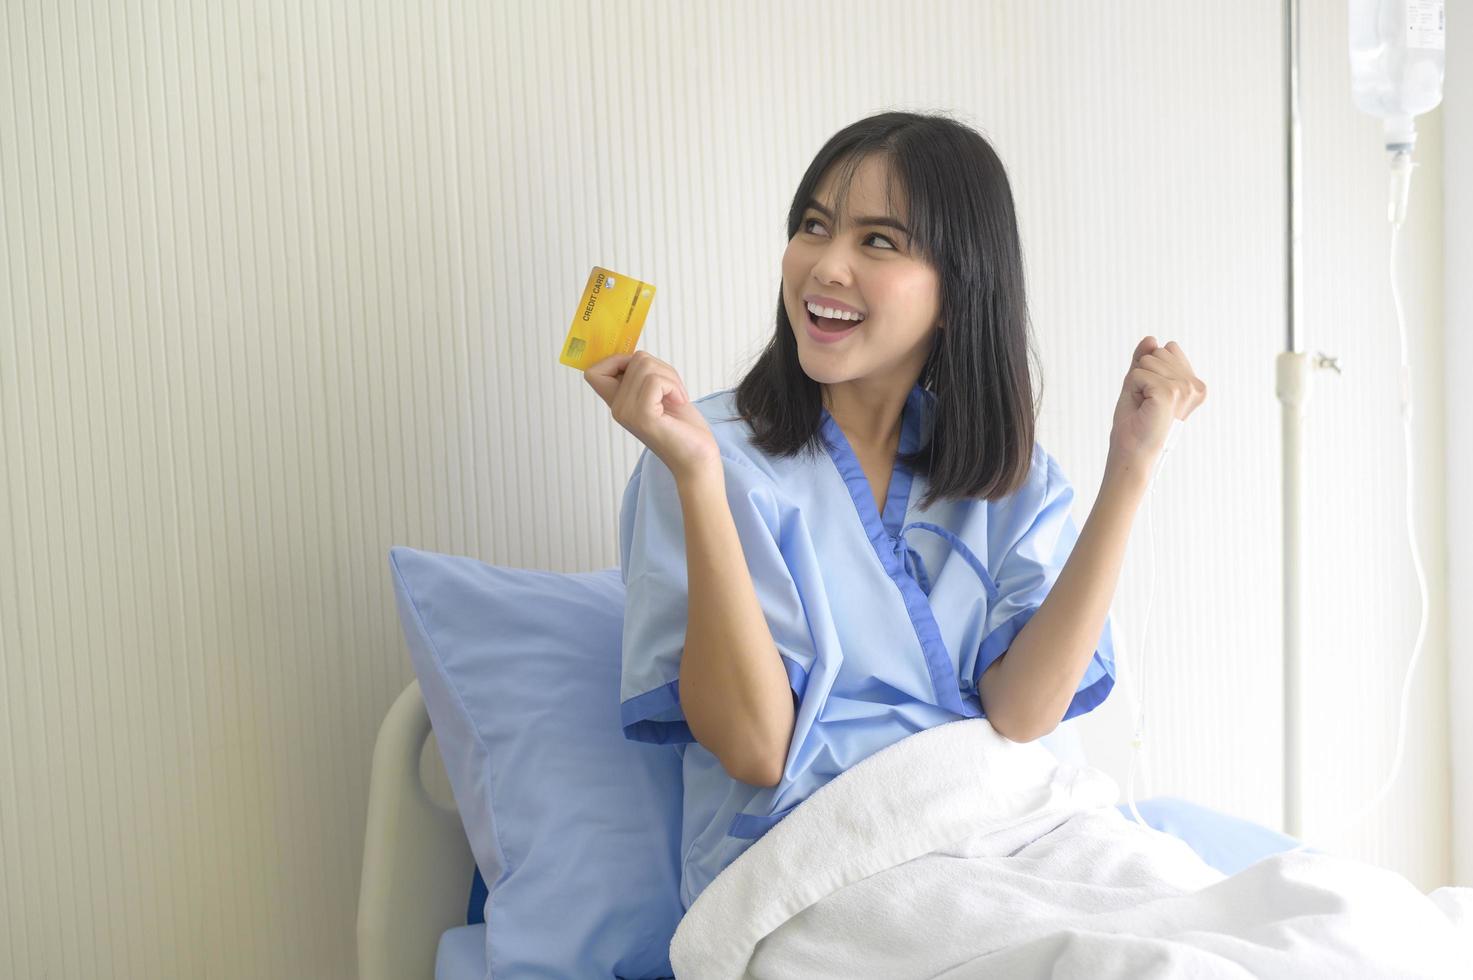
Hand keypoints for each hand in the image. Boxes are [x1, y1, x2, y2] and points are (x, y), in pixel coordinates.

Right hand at [584, 350, 719, 481]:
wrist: (697, 458)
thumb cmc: (683, 427)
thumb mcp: (659, 394)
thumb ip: (643, 376)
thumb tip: (637, 356)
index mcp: (618, 403)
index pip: (593, 371)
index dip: (616, 359)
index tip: (642, 372)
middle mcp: (618, 408)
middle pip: (633, 358)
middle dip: (661, 367)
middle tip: (672, 390)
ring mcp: (628, 412)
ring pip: (645, 365)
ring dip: (670, 377)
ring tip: (675, 397)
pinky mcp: (643, 416)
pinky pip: (655, 380)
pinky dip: (673, 386)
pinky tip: (678, 402)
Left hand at [1107, 337, 1206, 471]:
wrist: (1132, 449)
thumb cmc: (1136, 420)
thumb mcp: (1139, 382)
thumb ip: (1145, 359)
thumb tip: (1151, 338)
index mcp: (1194, 383)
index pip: (1169, 348)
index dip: (1150, 368)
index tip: (1152, 394)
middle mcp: (1195, 385)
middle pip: (1158, 351)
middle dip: (1143, 373)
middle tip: (1145, 401)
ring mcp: (1185, 389)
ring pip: (1147, 360)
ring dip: (1137, 382)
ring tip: (1144, 405)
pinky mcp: (1170, 392)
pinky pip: (1138, 373)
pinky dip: (1133, 389)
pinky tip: (1143, 407)